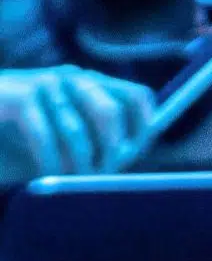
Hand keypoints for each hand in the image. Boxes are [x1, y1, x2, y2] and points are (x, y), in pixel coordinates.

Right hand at [0, 67, 154, 181]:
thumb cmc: (20, 135)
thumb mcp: (65, 135)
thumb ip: (96, 138)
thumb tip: (128, 156)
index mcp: (92, 83)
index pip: (138, 96)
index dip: (143, 127)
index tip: (135, 155)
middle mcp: (73, 78)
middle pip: (111, 113)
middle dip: (112, 150)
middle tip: (105, 175)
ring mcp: (46, 84)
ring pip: (76, 131)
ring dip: (79, 163)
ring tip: (75, 181)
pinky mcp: (20, 97)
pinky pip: (45, 136)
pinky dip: (50, 162)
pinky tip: (48, 175)